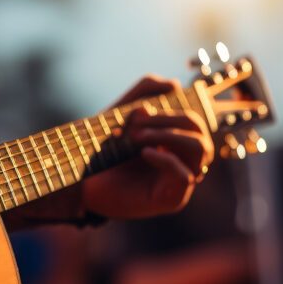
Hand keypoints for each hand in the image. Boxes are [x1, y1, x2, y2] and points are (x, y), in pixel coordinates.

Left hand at [81, 75, 214, 219]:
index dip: (167, 110)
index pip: (189, 117)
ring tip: (138, 137)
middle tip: (136, 124)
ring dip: (170, 135)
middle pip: (198, 128)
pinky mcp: (173, 199)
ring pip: (200, 148)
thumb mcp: (122, 111)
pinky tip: (144, 153)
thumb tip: (175, 84)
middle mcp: (184, 159)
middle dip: (168, 120)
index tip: (137, 112)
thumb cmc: (103, 149)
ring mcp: (181, 180)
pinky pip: (185, 175)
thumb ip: (145, 90)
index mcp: (176, 140)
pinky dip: (165, 158)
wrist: (82, 184)